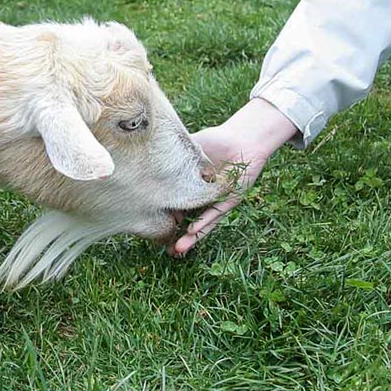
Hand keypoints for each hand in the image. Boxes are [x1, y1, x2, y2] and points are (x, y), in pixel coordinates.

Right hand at [168, 98, 298, 256]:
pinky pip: (215, 213)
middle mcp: (203, 197)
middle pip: (189, 220)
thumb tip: (148, 165)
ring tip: (177, 250)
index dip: (167, 219)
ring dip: (190, 237)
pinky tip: (192, 231)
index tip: (153, 231)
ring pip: (202, 222)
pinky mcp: (230, 200)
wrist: (242, 138)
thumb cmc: (216, 140)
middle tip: (166, 251)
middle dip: (178, 236)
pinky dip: (204, 222)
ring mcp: (216, 200)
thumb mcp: (188, 151)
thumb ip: (173, 160)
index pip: (177, 206)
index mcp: (192, 187)